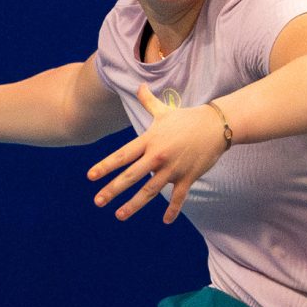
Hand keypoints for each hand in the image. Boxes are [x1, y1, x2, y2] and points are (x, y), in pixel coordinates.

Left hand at [87, 88, 227, 223]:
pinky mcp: (188, 178)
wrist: (216, 126)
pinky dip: (172, 210)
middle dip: (112, 190)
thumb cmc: (187, 118)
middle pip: (131, 176)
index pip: (122, 155)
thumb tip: (139, 86)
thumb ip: (148, 101)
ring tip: (119, 215)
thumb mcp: (165, 110)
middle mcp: (158, 156)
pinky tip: (165, 221)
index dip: (105, 166)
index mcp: (149, 141)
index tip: (90, 176)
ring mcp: (173, 169)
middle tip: (97, 201)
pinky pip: (178, 198)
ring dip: (134, 205)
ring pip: (149, 191)